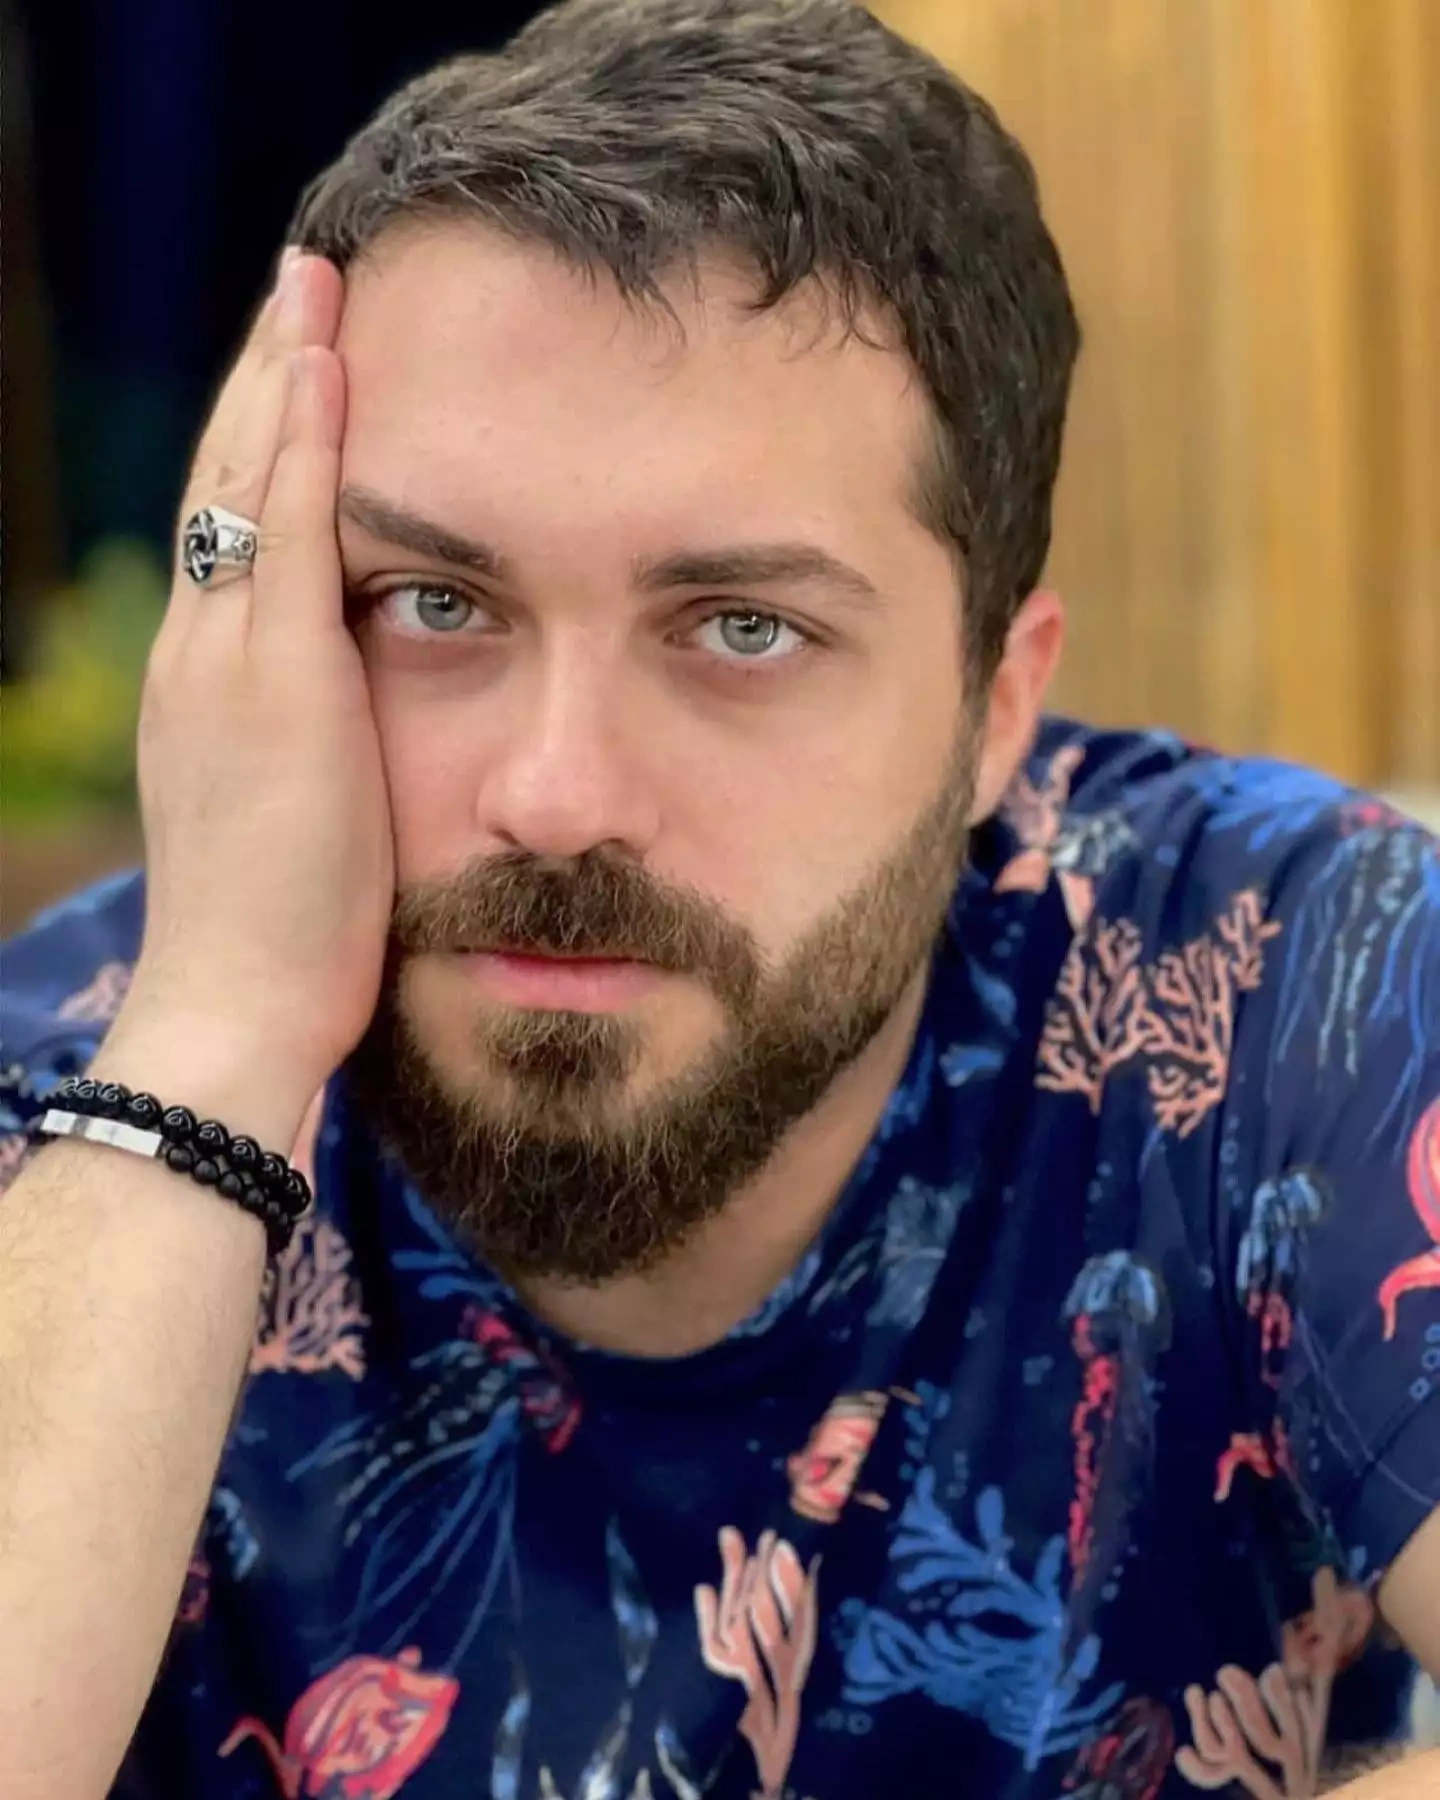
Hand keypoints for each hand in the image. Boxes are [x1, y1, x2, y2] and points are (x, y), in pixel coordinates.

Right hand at [113, 251, 392, 1113]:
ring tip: (314, 285)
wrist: (237, 1007)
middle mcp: (202, 653)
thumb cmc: (281, 935)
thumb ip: (307, 745)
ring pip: (249, 487)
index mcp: (208, 682)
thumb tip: (347, 715)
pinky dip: (308, 449)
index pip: (233, 531)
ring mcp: (229, 663)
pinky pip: (292, 538)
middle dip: (264, 378)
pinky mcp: (278, 687)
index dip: (265, 439)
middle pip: (228, 483)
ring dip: (282, 379)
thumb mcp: (290, 815)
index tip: (300, 365)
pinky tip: (331, 369)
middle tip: (302, 283)